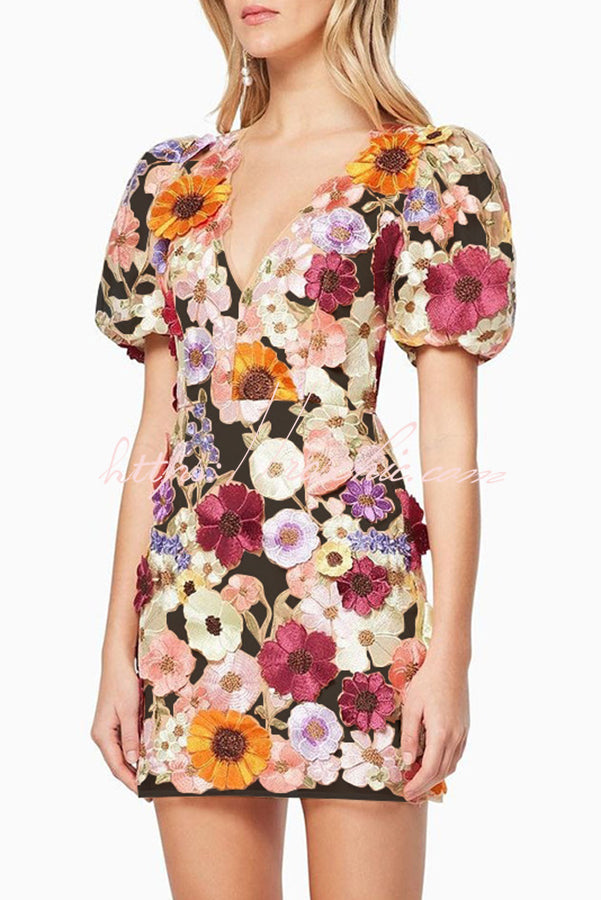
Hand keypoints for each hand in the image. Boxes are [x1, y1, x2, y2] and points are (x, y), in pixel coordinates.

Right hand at [91, 655, 140, 792]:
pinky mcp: (116, 722)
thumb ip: (131, 736)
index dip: (130, 781)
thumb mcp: (129, 710)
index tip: (143, 794)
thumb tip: (133, 761)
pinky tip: (148, 756)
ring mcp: (109, 729)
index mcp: (102, 735)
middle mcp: (103, 735)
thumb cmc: (122, 683)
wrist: (118, 662)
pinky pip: (126, 742)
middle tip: (150, 791)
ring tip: (152, 777)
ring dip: (136, 765)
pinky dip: (137, 751)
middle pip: (119, 763)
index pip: (116, 766)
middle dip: (134, 777)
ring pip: (123, 754)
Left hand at [400, 649, 469, 802]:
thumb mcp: (411, 707)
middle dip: (425, 785)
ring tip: (419, 780)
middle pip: (441, 772)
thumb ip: (409, 736)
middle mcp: (455, 737)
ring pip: (450, 765)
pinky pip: (456, 754)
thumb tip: (407, 761)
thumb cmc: (428, 682)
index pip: (429, 770)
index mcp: (441, 733)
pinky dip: (444, 764)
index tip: (407, 793)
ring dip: (435, 776)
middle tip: (410, 793)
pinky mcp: (465, 728)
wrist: (451, 665)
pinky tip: (432, 762)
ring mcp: (463, 733)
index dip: (417, 785)